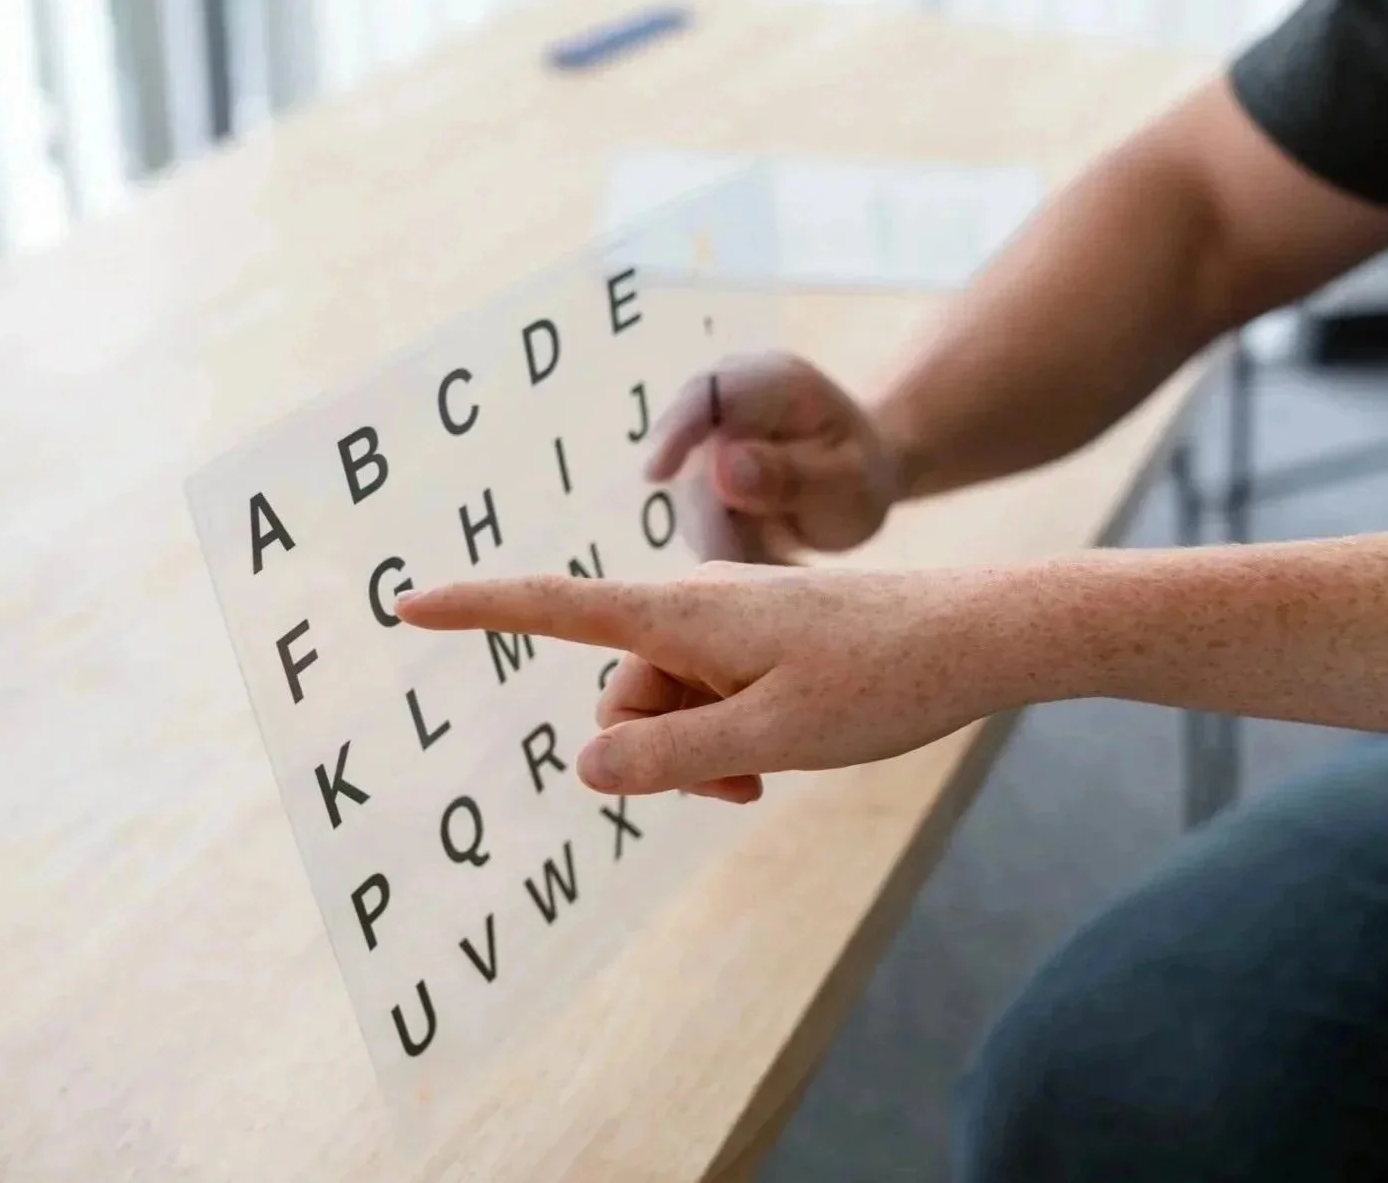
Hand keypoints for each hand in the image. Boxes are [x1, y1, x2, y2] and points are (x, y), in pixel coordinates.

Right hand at [394, 565, 1024, 800]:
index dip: (479, 609)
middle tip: (741, 785)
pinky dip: (730, 731)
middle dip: (658, 750)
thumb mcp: (769, 737)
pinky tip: (784, 751)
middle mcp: (697, 606)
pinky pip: (713, 693)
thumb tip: (584, 764)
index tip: (407, 602)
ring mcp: (734, 620)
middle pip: (623, 691)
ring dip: (702, 749)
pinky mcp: (766, 636)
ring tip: (773, 770)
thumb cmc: (881, 681)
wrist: (980, 636)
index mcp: (683, 613)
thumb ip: (669, 758)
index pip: (555, 605)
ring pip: (670, 703)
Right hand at [645, 352, 903, 562]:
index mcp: (777, 383)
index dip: (677, 429)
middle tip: (758, 562)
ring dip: (726, 540)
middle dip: (715, 520)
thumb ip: (791, 475)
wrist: (858, 482)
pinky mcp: (699, 473)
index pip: (708, 393)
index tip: (656, 474)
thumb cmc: (860, 476)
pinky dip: (729, 545)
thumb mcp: (846, 482)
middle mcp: (732, 401)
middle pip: (691, 460)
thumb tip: (721, 468)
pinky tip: (770, 553)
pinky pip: (697, 520)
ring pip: (689, 499)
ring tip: (782, 556)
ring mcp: (710, 437)